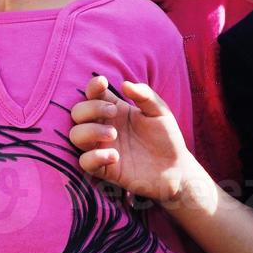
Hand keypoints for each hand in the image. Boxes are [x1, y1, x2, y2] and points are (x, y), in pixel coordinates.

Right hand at [68, 75, 203, 204]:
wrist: (176, 169)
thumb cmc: (166, 138)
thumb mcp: (160, 112)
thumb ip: (145, 95)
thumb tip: (125, 84)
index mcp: (114, 110)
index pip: (93, 94)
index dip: (92, 86)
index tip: (103, 83)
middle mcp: (103, 127)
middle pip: (78, 112)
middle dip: (91, 108)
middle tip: (113, 112)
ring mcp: (102, 148)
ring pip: (75, 135)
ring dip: (90, 131)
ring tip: (113, 134)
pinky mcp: (105, 169)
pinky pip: (84, 162)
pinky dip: (94, 157)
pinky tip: (114, 156)